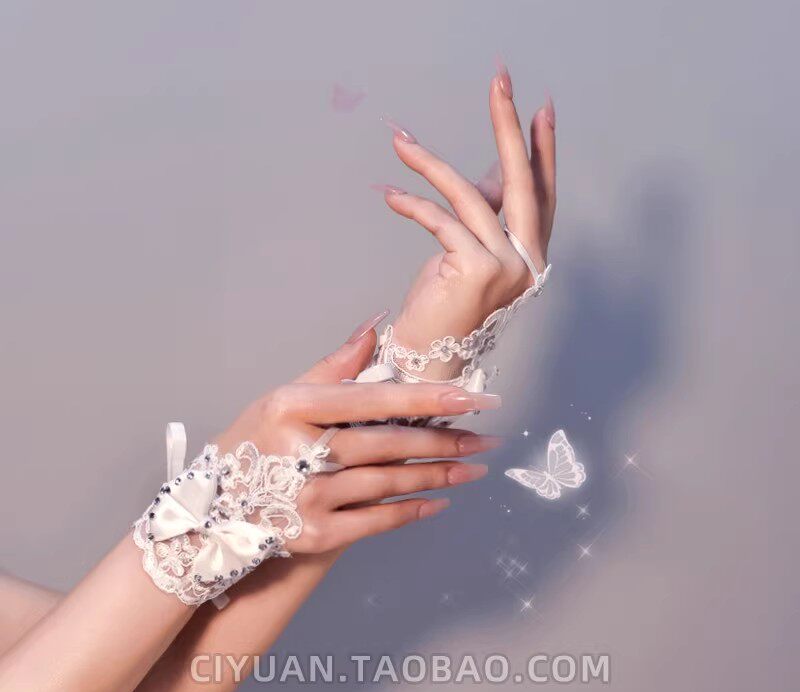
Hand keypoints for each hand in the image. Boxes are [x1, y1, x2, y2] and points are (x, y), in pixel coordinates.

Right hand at [213, 319, 501, 552]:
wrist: (212, 514)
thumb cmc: (251, 446)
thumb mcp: (281, 398)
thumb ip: (333, 366)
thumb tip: (378, 326)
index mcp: (292, 409)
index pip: (374, 399)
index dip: (428, 398)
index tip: (474, 397)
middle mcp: (299, 453)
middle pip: (389, 445)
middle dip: (446, 441)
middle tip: (487, 438)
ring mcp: (306, 498)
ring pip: (389, 484)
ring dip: (438, 476)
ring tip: (474, 467)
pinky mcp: (314, 536)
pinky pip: (376, 523)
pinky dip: (412, 511)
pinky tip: (440, 501)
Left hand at [378, 63, 555, 376]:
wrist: (426, 359)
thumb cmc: (444, 308)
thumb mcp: (466, 253)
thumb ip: (482, 216)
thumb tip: (484, 173)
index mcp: (530, 257)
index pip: (542, 195)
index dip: (541, 152)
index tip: (539, 109)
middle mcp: (528, 262)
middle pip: (522, 183)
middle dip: (509, 127)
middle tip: (501, 80)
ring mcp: (507, 267)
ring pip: (470, 197)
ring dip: (431, 164)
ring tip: (402, 141)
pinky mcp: (477, 270)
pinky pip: (442, 221)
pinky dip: (412, 204)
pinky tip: (390, 193)